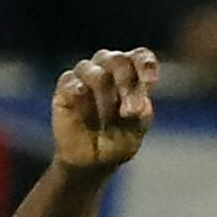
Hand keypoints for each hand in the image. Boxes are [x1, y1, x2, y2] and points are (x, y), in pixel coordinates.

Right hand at [47, 46, 160, 172]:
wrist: (91, 159)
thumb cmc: (118, 139)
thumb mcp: (136, 130)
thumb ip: (141, 114)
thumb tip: (137, 107)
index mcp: (132, 72)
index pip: (141, 56)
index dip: (146, 65)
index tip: (150, 83)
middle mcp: (108, 67)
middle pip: (118, 60)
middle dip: (127, 86)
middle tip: (130, 113)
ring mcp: (86, 73)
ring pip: (98, 74)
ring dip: (107, 101)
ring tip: (108, 122)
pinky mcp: (66, 84)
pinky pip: (75, 86)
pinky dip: (86, 106)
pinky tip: (89, 119)